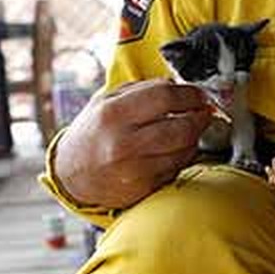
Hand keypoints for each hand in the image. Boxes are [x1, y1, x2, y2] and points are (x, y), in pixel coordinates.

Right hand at [54, 79, 213, 208]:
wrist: (70, 174)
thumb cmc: (92, 133)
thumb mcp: (105, 101)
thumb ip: (141, 89)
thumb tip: (178, 84)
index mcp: (113, 113)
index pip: (165, 96)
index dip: (190, 93)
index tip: (199, 94)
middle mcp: (123, 143)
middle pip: (182, 127)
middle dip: (201, 117)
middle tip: (203, 111)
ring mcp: (134, 169)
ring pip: (184, 150)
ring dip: (195, 138)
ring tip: (189, 129)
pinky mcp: (142, 189)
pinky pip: (176, 169)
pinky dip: (183, 157)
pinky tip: (174, 149)